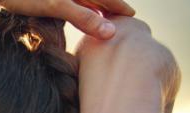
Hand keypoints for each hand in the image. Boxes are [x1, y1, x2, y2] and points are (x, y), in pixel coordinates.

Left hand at [0, 0, 135, 39]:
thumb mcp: (57, 7)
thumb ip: (84, 18)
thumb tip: (111, 33)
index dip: (118, 6)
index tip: (132, 15)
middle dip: (109, 5)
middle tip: (122, 16)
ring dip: (94, 7)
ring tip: (104, 16)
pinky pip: (71, 1)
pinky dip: (79, 7)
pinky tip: (78, 13)